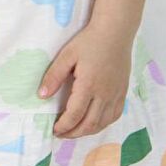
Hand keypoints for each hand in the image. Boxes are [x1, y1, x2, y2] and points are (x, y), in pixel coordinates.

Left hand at [38, 20, 132, 137]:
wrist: (116, 31)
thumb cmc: (90, 41)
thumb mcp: (67, 55)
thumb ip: (54, 76)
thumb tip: (42, 95)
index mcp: (89, 85)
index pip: (75, 115)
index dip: (63, 126)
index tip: (54, 129)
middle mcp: (104, 93)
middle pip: (89, 124)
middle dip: (74, 133)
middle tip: (62, 134)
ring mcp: (116, 94)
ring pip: (103, 123)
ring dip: (88, 131)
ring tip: (75, 130)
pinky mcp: (123, 92)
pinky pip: (114, 115)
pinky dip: (103, 124)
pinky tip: (93, 122)